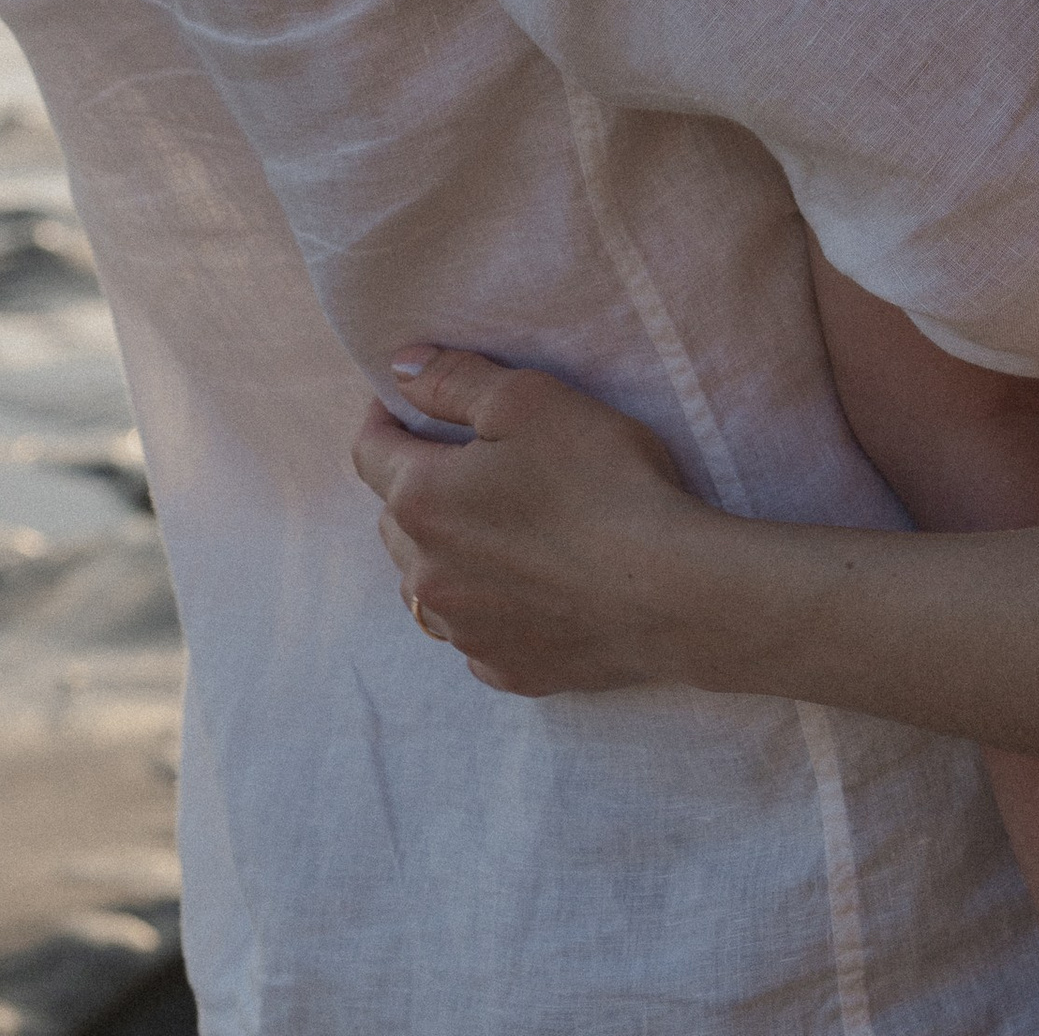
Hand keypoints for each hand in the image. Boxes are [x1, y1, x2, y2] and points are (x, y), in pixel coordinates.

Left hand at [350, 347, 713, 696]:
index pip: (370, 452)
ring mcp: (465, 632)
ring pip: (427, 584)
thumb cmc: (601, 481)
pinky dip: (486, 605)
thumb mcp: (529, 400)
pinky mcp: (506, 669)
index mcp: (422, 502)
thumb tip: (399, 369)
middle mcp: (426, 576)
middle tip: (463, 460)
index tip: (404, 403)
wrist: (667, 590)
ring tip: (493, 526)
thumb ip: (454, 380)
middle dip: (417, 484)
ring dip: (444, 552)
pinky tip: (528, 586)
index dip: (384, 418)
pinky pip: (474, 632)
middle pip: (395, 520)